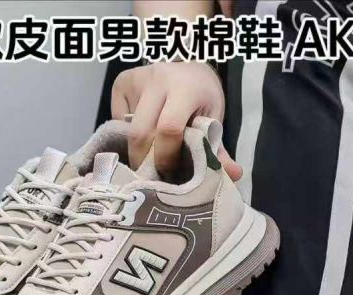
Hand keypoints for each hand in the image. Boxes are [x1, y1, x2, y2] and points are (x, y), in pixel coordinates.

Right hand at [111, 62, 241, 180]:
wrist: (188, 61)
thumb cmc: (202, 97)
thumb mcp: (213, 119)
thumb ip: (217, 149)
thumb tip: (233, 175)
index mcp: (186, 87)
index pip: (169, 128)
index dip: (165, 156)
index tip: (169, 172)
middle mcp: (159, 78)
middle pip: (141, 133)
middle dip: (145, 161)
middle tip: (154, 174)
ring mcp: (138, 78)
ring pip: (128, 130)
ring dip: (136, 151)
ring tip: (147, 159)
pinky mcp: (122, 82)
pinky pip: (118, 120)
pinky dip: (127, 134)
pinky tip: (142, 132)